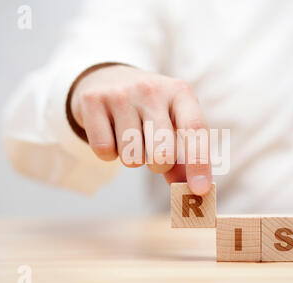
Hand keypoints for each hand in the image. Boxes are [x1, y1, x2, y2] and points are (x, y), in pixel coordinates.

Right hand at [70, 65, 211, 194]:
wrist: (107, 79)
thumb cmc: (148, 111)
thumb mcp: (172, 124)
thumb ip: (183, 159)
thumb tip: (193, 192)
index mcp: (180, 92)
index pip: (195, 129)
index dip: (199, 163)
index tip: (199, 190)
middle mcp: (151, 89)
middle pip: (162, 152)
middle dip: (159, 165)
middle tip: (154, 154)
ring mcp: (121, 93)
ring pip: (131, 156)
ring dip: (131, 157)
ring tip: (130, 137)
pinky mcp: (93, 100)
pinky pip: (104, 150)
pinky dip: (109, 153)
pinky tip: (111, 133)